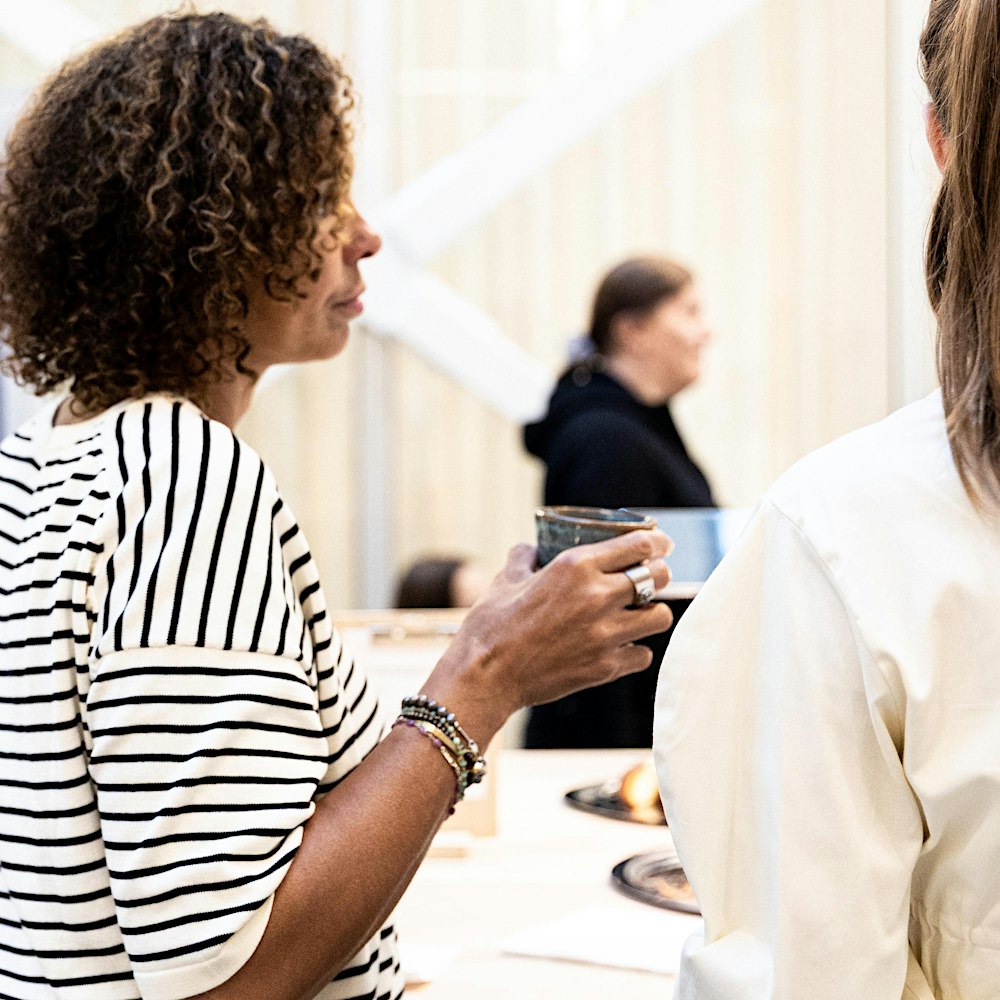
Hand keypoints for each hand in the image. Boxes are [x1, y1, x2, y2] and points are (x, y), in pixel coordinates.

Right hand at [423, 529, 673, 745]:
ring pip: (660, 617)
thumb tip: (530, 549)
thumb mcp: (506, 580)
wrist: (484, 676)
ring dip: (652, 613)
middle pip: (659, 577)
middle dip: (659, 574)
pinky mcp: (605, 667)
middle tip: (651, 578)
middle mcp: (597, 596)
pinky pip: (642, 654)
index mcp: (575, 566)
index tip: (662, 545)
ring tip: (637, 614)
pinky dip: (635, 650)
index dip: (659, 543)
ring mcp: (605, 634)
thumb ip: (524, 558)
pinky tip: (620, 647)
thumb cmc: (491, 625)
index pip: (640, 546)